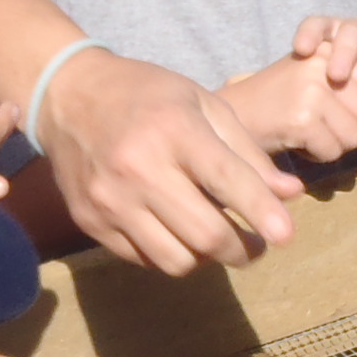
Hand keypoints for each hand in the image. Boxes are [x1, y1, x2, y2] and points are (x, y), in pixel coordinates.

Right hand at [37, 49, 300, 274]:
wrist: (67, 96)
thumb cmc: (147, 96)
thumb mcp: (203, 104)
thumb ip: (247, 152)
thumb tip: (290, 194)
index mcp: (172, 129)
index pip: (227, 181)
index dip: (262, 212)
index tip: (287, 235)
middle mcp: (137, 167)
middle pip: (205, 234)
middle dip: (242, 250)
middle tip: (256, 247)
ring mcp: (109, 199)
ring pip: (176, 260)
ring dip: (207, 258)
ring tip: (216, 239)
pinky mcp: (90, 222)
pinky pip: (144, 260)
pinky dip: (170, 254)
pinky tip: (178, 233)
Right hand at [218, 28, 356, 162]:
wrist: (233, 115)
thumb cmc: (276, 101)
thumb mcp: (313, 77)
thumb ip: (350, 81)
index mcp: (328, 45)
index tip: (354, 119)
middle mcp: (322, 63)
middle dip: (351, 128)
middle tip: (320, 126)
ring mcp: (312, 91)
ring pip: (356, 136)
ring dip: (335, 145)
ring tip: (306, 133)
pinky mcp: (302, 119)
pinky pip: (333, 151)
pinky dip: (318, 156)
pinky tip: (296, 143)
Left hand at [296, 16, 356, 132]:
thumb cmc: (327, 87)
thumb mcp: (312, 83)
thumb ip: (301, 87)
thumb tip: (283, 112)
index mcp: (329, 31)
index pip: (317, 25)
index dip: (309, 34)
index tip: (300, 50)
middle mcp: (356, 32)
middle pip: (352, 33)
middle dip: (345, 53)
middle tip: (336, 76)